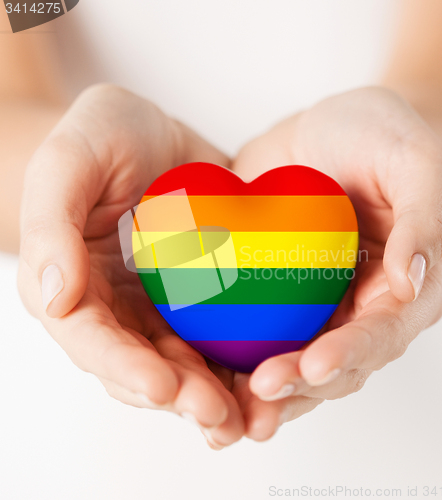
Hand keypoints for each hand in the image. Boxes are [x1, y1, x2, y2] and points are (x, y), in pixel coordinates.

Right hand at [18, 84, 243, 448]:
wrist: (149, 131)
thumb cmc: (101, 137)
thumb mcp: (70, 160)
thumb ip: (50, 224)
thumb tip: (53, 296)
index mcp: (73, 287)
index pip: (92, 341)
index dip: (124, 369)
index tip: (162, 386)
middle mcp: (116, 308)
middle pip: (143, 365)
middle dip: (179, 397)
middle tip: (218, 418)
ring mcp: (160, 304)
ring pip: (184, 361)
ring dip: (213, 393)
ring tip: (247, 417)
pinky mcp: (200, 293)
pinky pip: (219, 332)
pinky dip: (239, 360)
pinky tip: (269, 373)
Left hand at [230, 87, 441, 440]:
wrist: (331, 128)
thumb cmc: (381, 138)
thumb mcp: (414, 164)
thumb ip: (423, 221)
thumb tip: (412, 282)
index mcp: (402, 290)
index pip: (380, 335)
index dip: (349, 355)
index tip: (312, 365)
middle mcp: (357, 308)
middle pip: (331, 364)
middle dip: (297, 386)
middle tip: (258, 394)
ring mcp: (312, 305)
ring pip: (290, 361)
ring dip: (261, 392)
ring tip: (226, 412)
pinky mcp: (271, 293)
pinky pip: (251, 331)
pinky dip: (229, 358)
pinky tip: (200, 374)